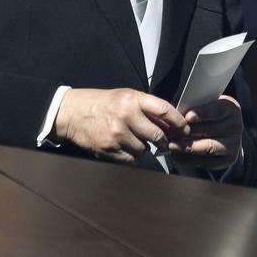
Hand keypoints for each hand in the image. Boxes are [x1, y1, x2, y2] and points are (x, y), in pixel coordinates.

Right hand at [54, 88, 188, 163]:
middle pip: (158, 135)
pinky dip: (132, 156)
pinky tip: (125, 147)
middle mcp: (126, 116)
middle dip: (164, 141)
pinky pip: (131, 159)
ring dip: (144, 148)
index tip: (185, 129)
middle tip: (164, 142)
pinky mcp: (109, 149)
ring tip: (134, 139)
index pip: (164, 110)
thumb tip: (170, 123)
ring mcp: (117, 134)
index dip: (179, 121)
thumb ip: (146, 108)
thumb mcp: (125, 97)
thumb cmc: (101, 103)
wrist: (72, 113)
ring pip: (145, 149)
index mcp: (132, 99)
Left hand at [167, 95, 242, 170]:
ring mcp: (233, 144)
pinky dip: (189, 159)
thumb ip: (195, 107)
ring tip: (171, 145)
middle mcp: (235, 126)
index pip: (216, 110)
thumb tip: (177, 114)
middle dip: (187, 132)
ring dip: (186, 147)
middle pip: (209, 130)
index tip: (187, 117)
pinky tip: (177, 155)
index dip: (202, 113)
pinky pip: (206, 161)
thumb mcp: (206, 105)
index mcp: (230, 108)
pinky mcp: (228, 159)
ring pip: (207, 148)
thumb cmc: (210, 115)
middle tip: (171, 132)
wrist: (225, 131)